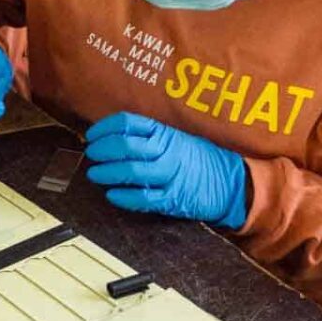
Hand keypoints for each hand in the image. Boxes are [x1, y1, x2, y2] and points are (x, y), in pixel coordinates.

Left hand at [85, 112, 247, 229]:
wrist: (230, 181)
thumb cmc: (194, 158)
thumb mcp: (173, 137)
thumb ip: (146, 136)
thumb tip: (107, 136)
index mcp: (164, 132)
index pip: (127, 122)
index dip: (104, 128)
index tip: (91, 135)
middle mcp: (167, 151)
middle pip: (125, 145)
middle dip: (102, 150)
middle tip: (92, 154)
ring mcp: (171, 175)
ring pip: (131, 171)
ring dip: (107, 173)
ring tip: (95, 174)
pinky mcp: (173, 198)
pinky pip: (144, 198)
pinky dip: (124, 196)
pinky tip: (112, 194)